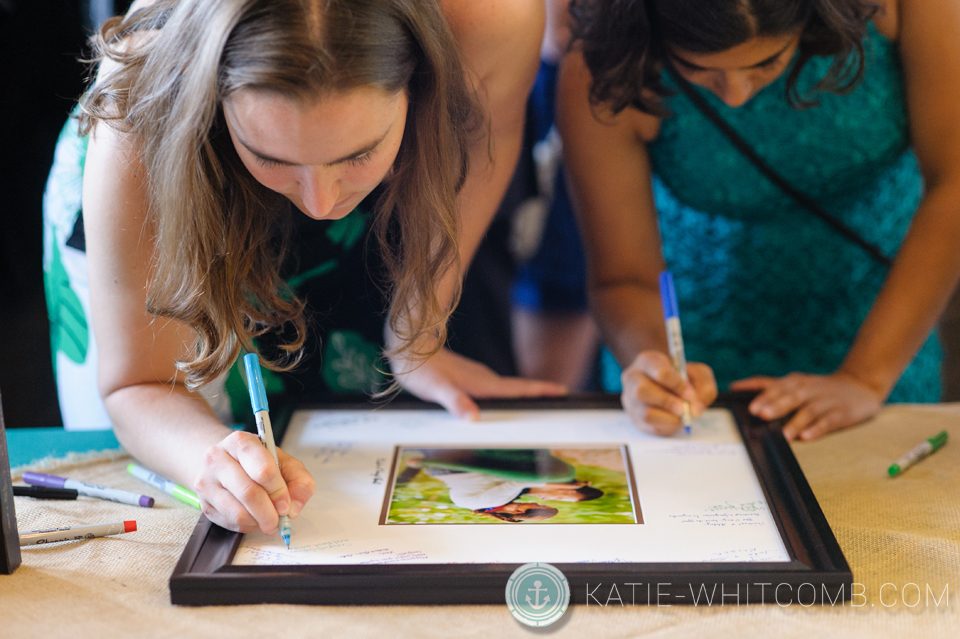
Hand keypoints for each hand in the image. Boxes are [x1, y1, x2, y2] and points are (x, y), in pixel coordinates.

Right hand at [194, 431, 316, 533]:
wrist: (223, 461)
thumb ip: (299, 481)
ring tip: (268, 519)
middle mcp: (217, 458)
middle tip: (280, 519)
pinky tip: (254, 517)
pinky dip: (248, 525)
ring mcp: (206, 482)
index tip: (287, 504)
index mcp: (240, 442)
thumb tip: (293, 509)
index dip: (279, 492)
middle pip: (249, 493)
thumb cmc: (256, 461)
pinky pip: (230, 522)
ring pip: (238, 513)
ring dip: (259, 522)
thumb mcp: (284, 461)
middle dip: (269, 512)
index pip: (263, 470)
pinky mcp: (204, 503)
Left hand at [391, 347, 567, 419]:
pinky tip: (502, 403)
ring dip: (525, 394)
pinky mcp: (470, 377)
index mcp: (483, 383)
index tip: (563, 390)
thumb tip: (474, 418)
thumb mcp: (436, 389)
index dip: (542, 390)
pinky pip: (495, 388)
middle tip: (561, 399)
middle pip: (519, 388)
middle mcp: (484, 378)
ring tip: (540, 403)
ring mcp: (478, 376)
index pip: (519, 388)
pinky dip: (507, 394)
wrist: (409, 349)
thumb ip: (455, 401)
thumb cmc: (421, 371)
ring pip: (507, 387)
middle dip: (541, 393)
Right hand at [620, 350, 717, 435]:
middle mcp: (633, 379)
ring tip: (680, 415)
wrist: (666, 385)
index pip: (659, 372)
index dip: (676, 384)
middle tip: (683, 409)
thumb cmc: (682, 377)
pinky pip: (648, 427)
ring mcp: (630, 399)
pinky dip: (665, 426)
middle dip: (667, 402)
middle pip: (642, 391)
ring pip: (644, 413)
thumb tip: (695, 410)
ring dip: (668, 418)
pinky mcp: (634, 417)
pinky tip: (673, 419)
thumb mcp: (698, 373)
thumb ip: (704, 387)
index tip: (689, 394)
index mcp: (647, 361)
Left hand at [729, 371, 884, 440]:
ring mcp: (825, 400)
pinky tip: (807, 436)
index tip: (745, 402)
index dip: (760, 392)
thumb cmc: (819, 388)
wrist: (860, 385)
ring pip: (809, 409)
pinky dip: (817, 428)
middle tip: (760, 414)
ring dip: (795, 421)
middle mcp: (809, 389)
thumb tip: (736, 390)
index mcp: (795, 382)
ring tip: (783, 434)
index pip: (775, 385)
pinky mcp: (841, 412)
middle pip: (790, 396)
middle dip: (775, 404)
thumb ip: (769, 387)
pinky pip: (829, 420)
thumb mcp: (796, 383)